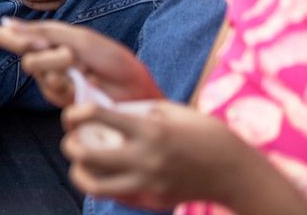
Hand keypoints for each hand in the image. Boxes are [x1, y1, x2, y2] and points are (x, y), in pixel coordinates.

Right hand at [0, 19, 161, 107]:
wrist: (135, 88)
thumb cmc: (111, 59)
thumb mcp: (79, 39)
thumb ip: (44, 32)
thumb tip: (6, 23)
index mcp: (50, 39)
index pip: (15, 35)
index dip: (15, 37)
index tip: (35, 40)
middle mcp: (47, 58)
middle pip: (24, 55)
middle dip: (46, 53)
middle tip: (68, 54)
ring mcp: (52, 80)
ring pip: (36, 71)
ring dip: (58, 65)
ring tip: (81, 68)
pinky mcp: (59, 99)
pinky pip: (49, 89)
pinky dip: (65, 83)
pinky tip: (80, 84)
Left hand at [61, 99, 242, 210]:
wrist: (236, 171)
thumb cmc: (203, 132)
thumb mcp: (170, 111)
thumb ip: (136, 110)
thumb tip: (103, 107)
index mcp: (149, 130)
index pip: (97, 116)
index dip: (76, 112)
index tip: (74, 113)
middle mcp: (145, 158)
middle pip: (87, 156)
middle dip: (70, 146)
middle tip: (72, 140)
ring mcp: (149, 183)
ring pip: (95, 186)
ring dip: (80, 174)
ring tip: (82, 163)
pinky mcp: (153, 200)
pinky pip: (117, 196)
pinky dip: (105, 185)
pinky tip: (107, 174)